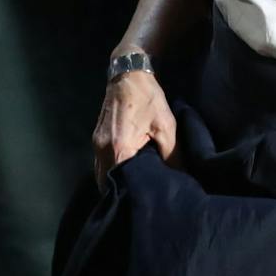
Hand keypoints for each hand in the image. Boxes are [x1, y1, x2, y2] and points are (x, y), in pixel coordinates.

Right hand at [92, 65, 177, 187]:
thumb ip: (172, 153)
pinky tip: (125, 173)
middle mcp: (102, 149)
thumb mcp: (166, 125)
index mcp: (119, 147)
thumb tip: (180, 176)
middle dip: (120, 192)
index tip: (143, 202)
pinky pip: (100, 163)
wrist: (128, 73)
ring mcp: (96, 144)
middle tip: (138, 199)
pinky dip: (110, 171)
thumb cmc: (148, 98)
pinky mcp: (96, 139)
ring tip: (132, 189)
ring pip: (101, 174)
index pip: (120, 183)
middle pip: (107, 182)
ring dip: (114, 182)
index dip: (131, 194)